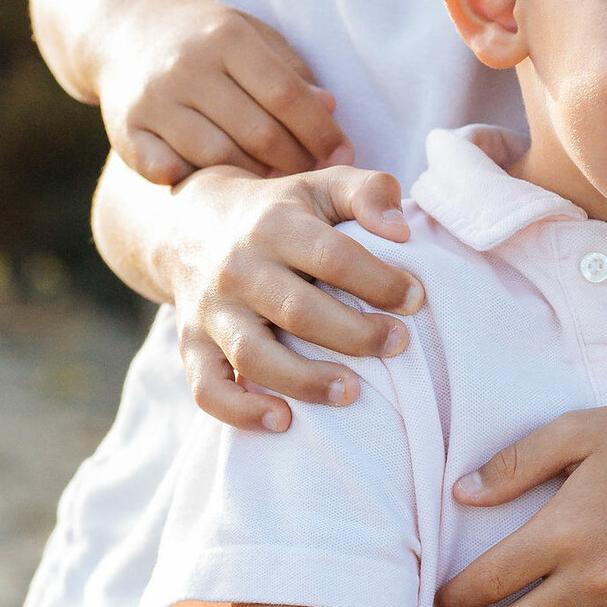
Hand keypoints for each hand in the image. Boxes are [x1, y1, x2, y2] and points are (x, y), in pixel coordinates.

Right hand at [96, 0, 350, 184]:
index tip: (343, 155)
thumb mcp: (251, 37)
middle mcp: (187, 67)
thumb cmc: (205, 37)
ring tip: (275, 185)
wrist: (122, 26)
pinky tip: (216, 187)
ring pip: (216, 157)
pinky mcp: (126, 129)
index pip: (286, 94)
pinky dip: (195, 182)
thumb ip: (291, 72)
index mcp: (227, 37)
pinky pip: (166, 171)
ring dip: (252, 178)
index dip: (321, 131)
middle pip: (256, 132)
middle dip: (294, 161)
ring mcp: (153, 100)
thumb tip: (330, 109)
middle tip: (313, 177)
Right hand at [156, 163, 423, 431]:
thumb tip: (402, 230)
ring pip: (254, 355)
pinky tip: (284, 421)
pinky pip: (208, 390)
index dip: (379, 281)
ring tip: (353, 392)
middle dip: (355, 334)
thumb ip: (369, 192)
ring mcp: (211, 312)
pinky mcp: (191, 347)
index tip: (416, 299)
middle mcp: (238, 268)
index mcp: (274, 225)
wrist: (189, 226)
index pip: (333, 256)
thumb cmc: (278, 211)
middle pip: (298, 310)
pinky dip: (241, 412)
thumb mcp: (321, 185)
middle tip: (399, 345)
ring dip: (306, 380)